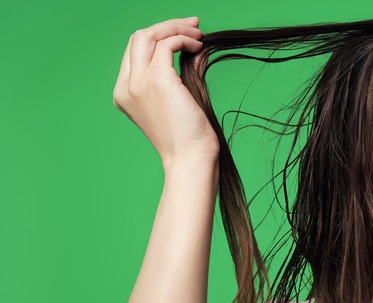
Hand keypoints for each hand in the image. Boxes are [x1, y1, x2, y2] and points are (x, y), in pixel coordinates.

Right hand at [113, 17, 218, 168]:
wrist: (190, 158)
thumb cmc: (189, 136)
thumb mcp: (181, 98)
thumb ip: (184, 70)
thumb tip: (196, 47)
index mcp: (125, 93)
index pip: (135, 51)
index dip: (159, 37)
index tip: (185, 33)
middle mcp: (126, 86)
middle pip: (138, 38)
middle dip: (168, 26)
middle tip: (194, 25)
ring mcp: (138, 83)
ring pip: (149, 35)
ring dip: (177, 28)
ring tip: (199, 33)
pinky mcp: (157, 81)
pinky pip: (167, 44)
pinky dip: (184, 39)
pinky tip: (199, 46)